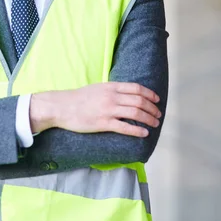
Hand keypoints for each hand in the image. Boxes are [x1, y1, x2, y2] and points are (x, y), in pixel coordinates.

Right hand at [31, 82, 160, 137]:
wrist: (62, 107)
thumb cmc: (78, 98)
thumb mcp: (97, 88)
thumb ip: (112, 90)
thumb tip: (125, 93)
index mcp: (111, 87)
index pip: (136, 89)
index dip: (150, 94)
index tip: (156, 100)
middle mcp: (112, 97)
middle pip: (139, 101)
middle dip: (152, 108)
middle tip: (158, 115)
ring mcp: (108, 110)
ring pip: (136, 113)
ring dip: (149, 119)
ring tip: (154, 124)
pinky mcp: (103, 123)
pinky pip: (125, 127)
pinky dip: (137, 130)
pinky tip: (144, 133)